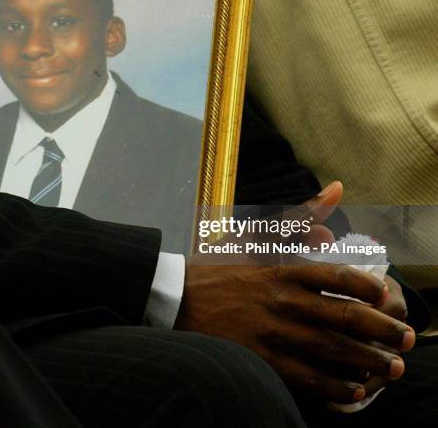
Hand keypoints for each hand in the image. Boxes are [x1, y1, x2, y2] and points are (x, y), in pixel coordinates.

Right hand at [178, 183, 415, 403]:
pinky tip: (355, 389)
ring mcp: (272, 333)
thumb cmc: (218, 268)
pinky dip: (336, 386)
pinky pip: (308, 378)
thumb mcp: (253, 235)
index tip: (384, 295)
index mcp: (282, 270)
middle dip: (383, 331)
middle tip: (406, 339)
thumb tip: (336, 192)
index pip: (338, 277)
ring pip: (333, 350)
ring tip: (392, 368)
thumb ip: (298, 216)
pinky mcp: (262, 360)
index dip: (369, 288)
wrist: (176, 300)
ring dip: (369, 361)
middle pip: (345, 317)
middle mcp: (282, 301)